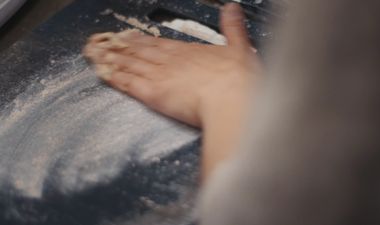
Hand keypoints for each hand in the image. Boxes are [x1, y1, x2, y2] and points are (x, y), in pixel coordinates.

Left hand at [84, 3, 261, 127]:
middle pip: (138, 52)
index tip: (126, 37)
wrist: (232, 98)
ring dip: (110, 58)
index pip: (158, 44)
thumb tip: (231, 8)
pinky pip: (128, 84)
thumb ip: (233, 28)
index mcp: (188, 52)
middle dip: (118, 47)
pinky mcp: (153, 94)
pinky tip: (102, 73)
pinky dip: (114, 77)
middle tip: (99, 42)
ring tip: (92, 54)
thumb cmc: (239, 79)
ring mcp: (159, 75)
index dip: (139, 41)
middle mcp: (170, 60)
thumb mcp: (240, 48)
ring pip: (129, 64)